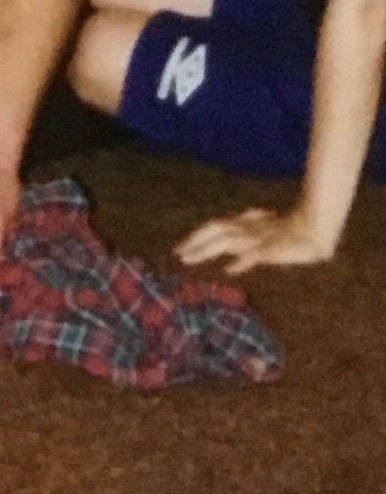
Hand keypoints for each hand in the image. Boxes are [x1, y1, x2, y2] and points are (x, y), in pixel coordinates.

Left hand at [177, 206, 335, 273]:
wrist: (316, 229)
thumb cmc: (291, 233)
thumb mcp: (265, 238)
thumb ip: (247, 250)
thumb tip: (231, 266)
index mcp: (245, 224)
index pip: (214, 226)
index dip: (196, 236)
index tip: (178, 250)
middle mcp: (248, 229)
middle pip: (215, 229)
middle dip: (195, 241)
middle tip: (177, 255)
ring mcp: (260, 237)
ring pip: (227, 240)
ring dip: (207, 249)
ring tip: (189, 259)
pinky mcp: (273, 247)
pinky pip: (256, 254)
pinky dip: (243, 260)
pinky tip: (230, 269)